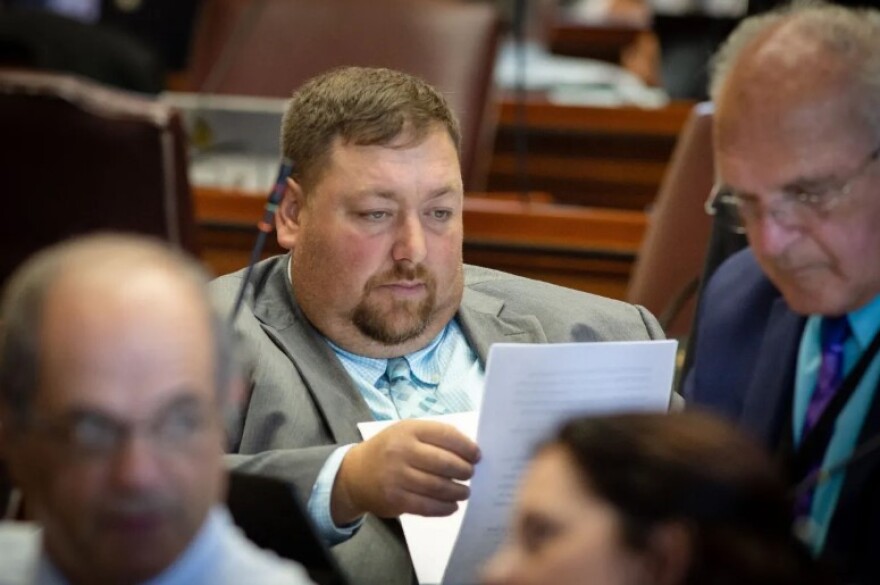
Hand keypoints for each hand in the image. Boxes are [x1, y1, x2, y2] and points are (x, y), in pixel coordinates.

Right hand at [331, 419, 479, 523]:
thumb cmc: (389, 450)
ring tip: (464, 491)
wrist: (355, 474)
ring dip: (458, 491)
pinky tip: (452, 506)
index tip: (477, 456)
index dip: (466, 447)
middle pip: (445, 462)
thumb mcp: (407, 433)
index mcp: (409, 429)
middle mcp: (402, 450)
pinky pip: (427, 506)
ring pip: (438, 486)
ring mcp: (397, 476)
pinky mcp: (395, 499)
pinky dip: (444, 508)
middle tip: (471, 475)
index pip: (446, 435)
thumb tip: (469, 450)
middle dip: (464, 471)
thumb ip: (434, 437)